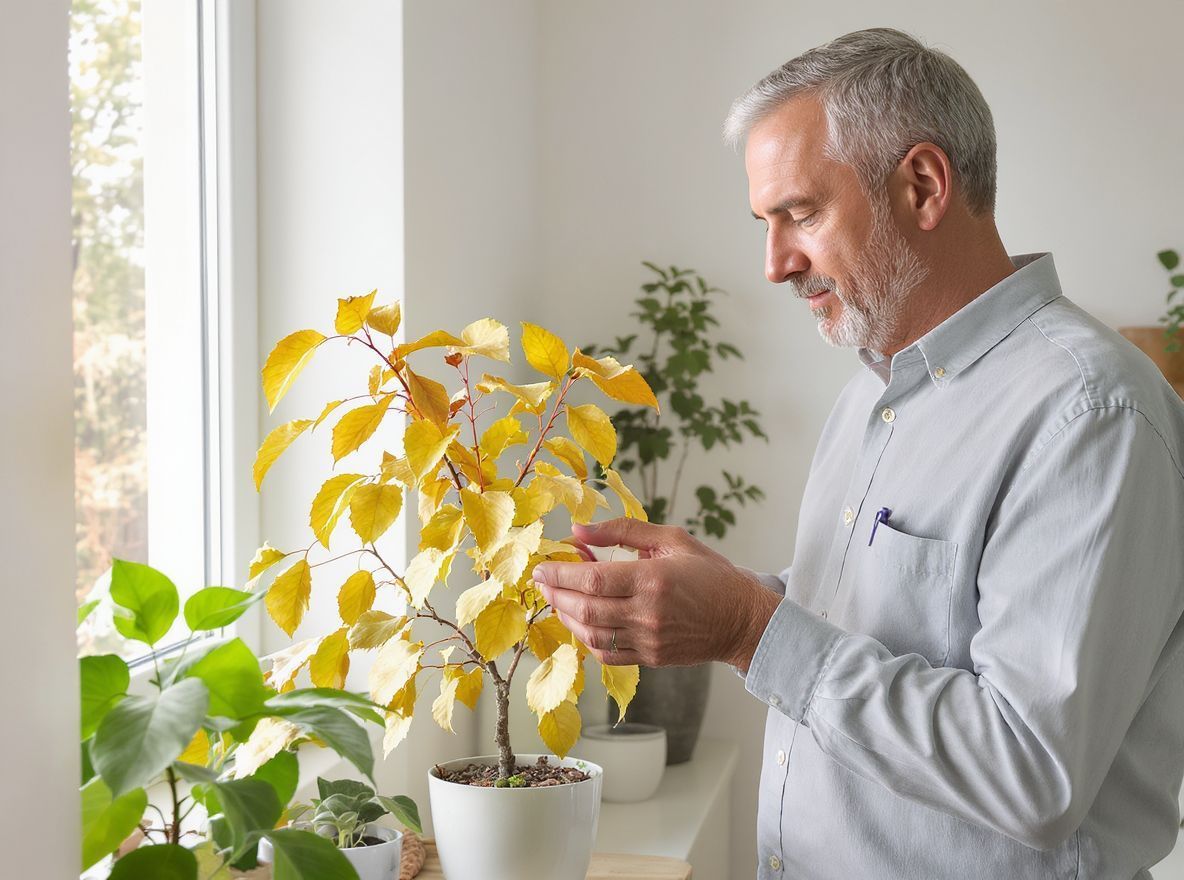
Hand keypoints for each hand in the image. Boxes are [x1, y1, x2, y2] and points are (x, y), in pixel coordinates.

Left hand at [531, 517, 780, 670]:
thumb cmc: (709, 574)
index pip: (593, 580)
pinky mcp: (650, 658)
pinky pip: (607, 653)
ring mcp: (648, 639)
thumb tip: (580, 530)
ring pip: (591, 634)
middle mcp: (648, 612)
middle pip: (586, 607)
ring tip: (557, 599)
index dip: (561, 574)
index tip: (542, 567)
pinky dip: (586, 639)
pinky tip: (581, 621)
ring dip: (567, 617)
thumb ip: (623, 531)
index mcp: (653, 579)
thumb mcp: (672, 539)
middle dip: (556, 594)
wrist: (742, 619)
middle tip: (542, 581)